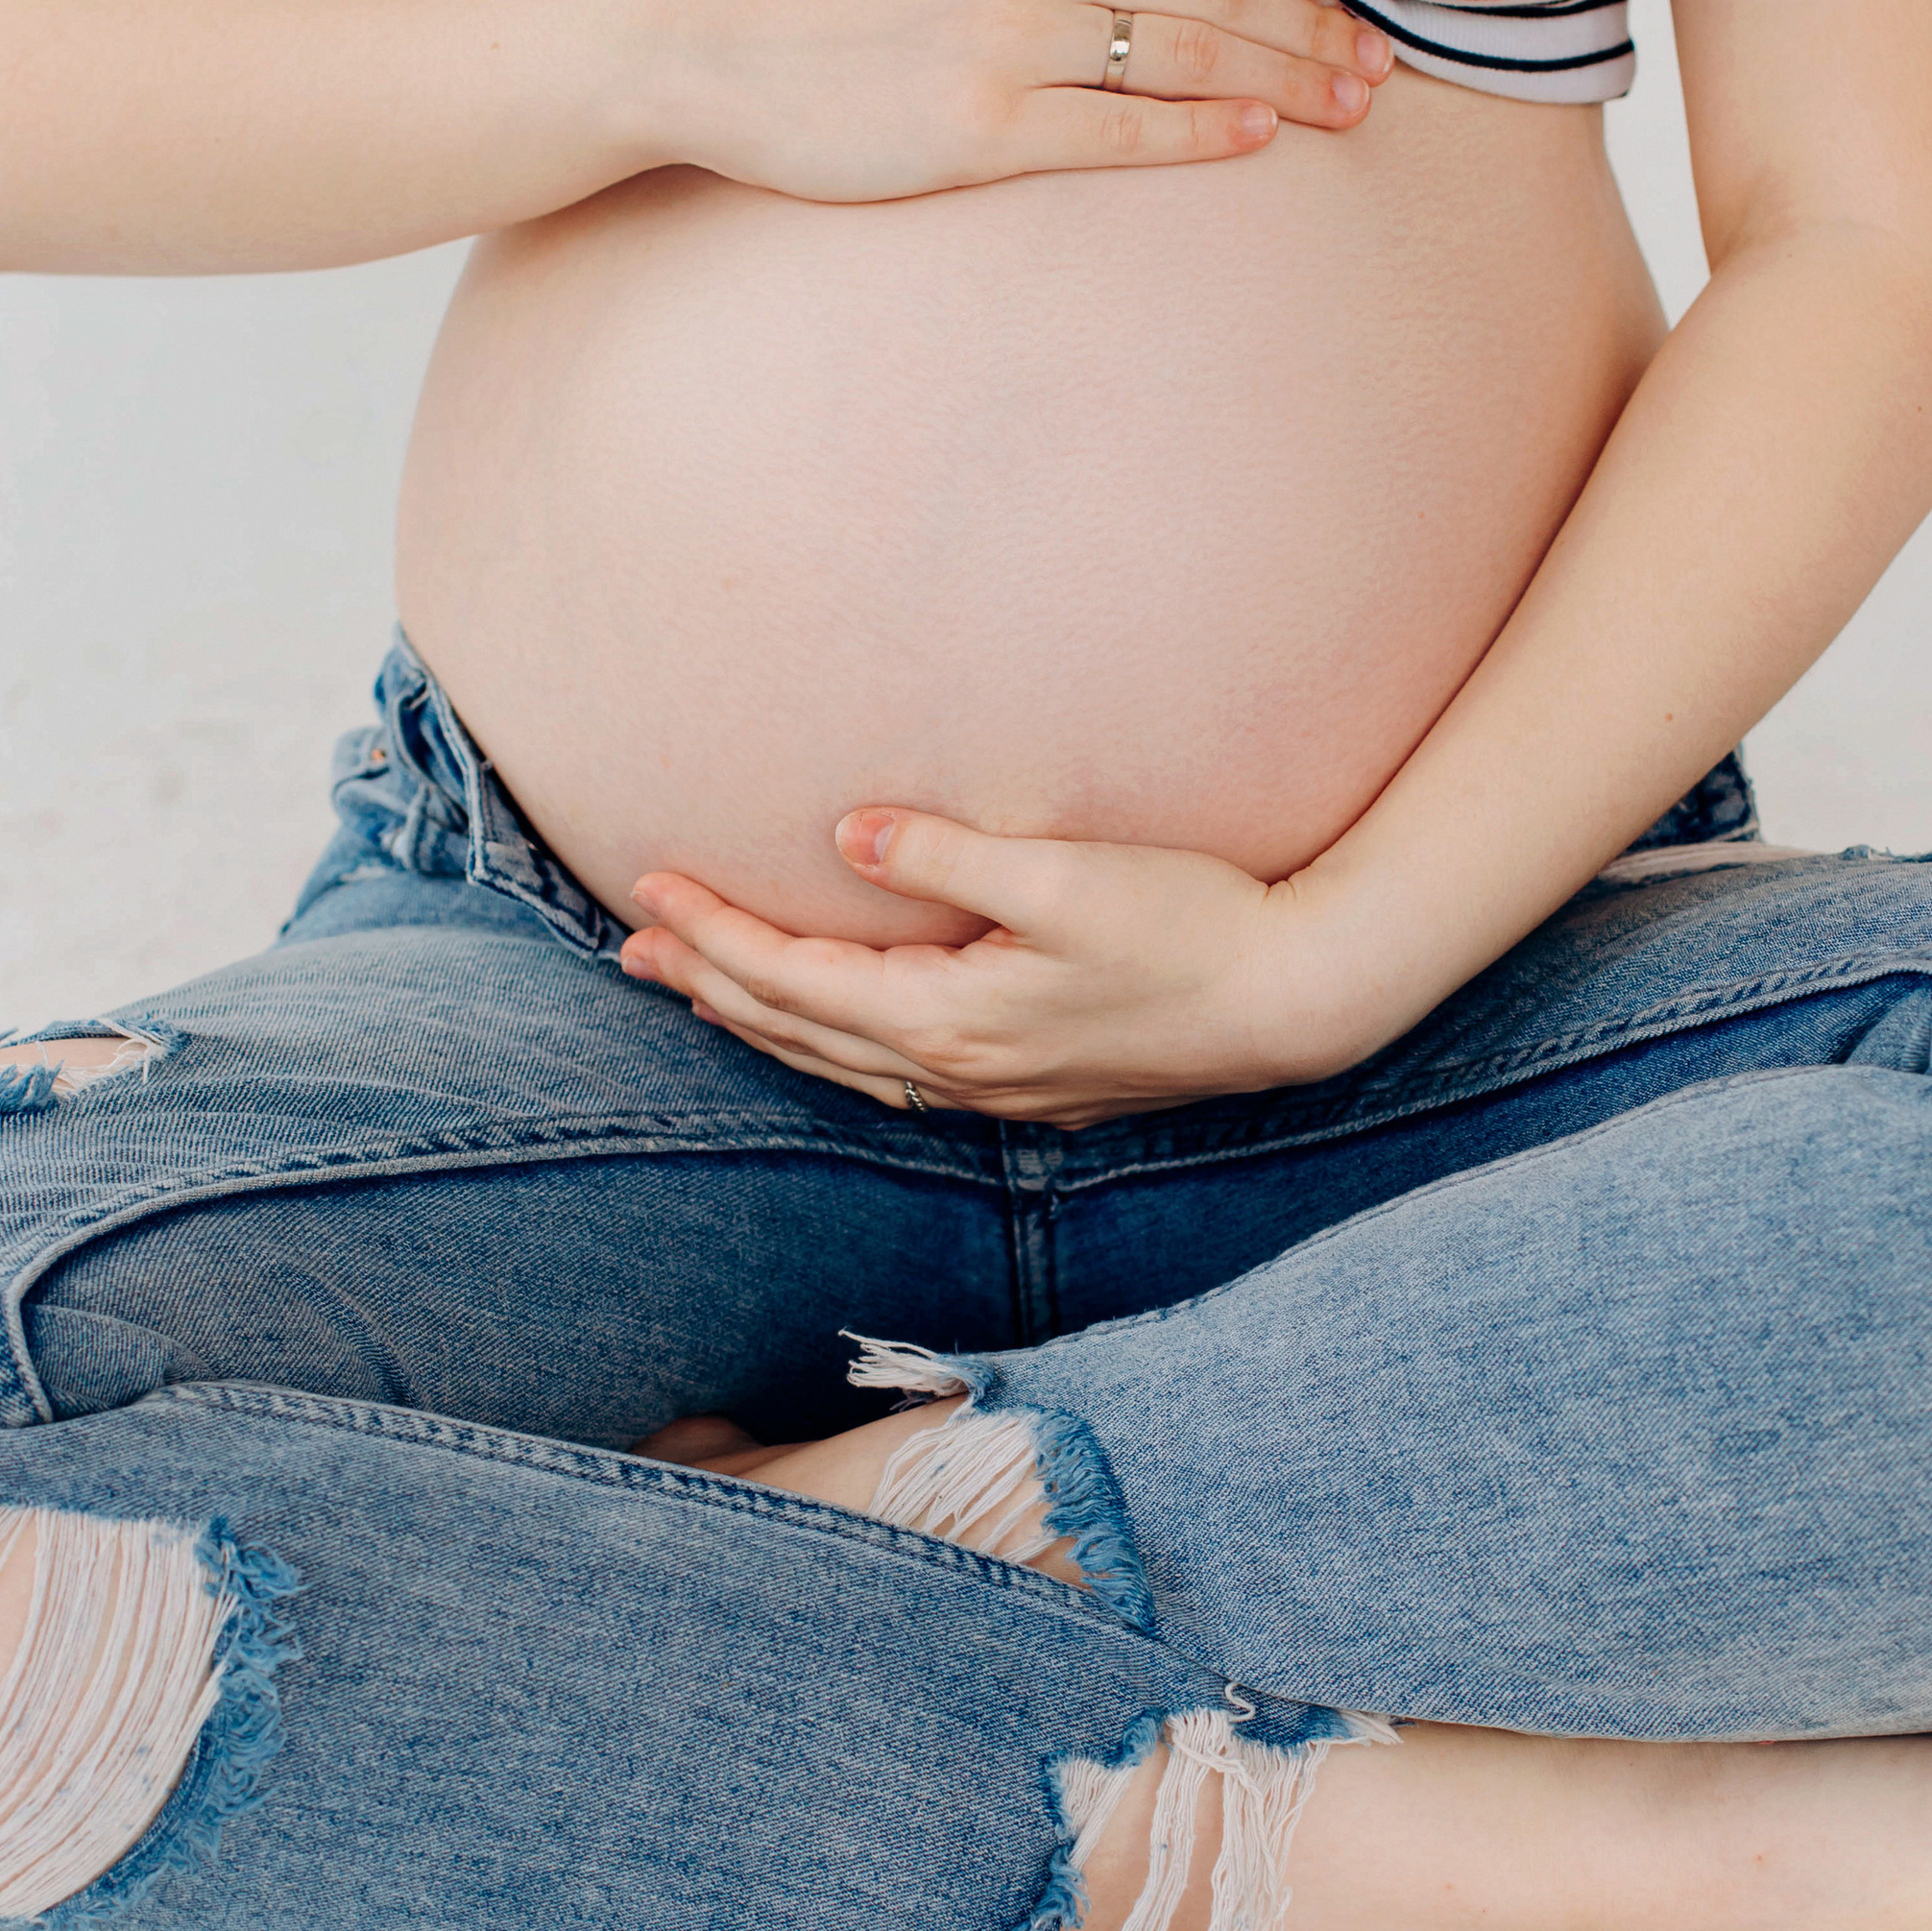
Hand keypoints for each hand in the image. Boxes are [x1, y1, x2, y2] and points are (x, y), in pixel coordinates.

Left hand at [620, 805, 1372, 1128]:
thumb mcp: (1065, 877)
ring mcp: (996, 1094)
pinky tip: (832, 1037)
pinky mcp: (1034, 1091)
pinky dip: (834, 1051)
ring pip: (841, 1066)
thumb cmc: (1192, 926)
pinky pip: (894, 1080)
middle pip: (797, 1033)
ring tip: (703, 992)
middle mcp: (956, 1073)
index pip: (792, 980)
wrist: (1296, 999)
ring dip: (763, 1026)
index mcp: (947, 1019)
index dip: (714, 935)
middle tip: (635, 950)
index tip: (648, 890)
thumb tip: (845, 837)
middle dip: (710, 987)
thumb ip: (947, 856)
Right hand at [666, 0, 1392, 205]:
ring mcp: (1010, 37)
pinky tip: (1258, 138)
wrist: (711, 40)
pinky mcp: (982, 124)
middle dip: (1312, 32)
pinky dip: (1200, 132)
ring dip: (1284, 82)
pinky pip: (1121, 129)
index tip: (1346, 9)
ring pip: (1189, 57)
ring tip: (1347, 109)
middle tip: (1378, 71)